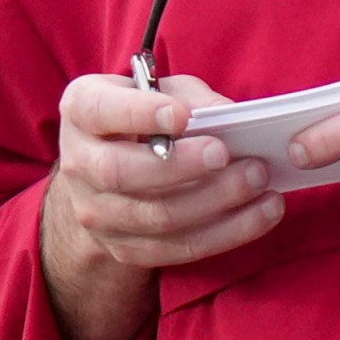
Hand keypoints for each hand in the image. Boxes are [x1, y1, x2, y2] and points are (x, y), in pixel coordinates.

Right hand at [46, 72, 283, 272]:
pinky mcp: (124, 248)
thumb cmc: (145, 115)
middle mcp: (79, 164)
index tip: (182, 115)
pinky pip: (177, 249)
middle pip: (121, 172)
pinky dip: (225, 233)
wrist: (110, 169)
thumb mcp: (162, 90)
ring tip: (257, 180)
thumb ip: (192, 98)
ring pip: (155, 217)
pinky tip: (260, 213)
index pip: (100, 110)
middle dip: (179, 166)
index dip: (139, 114)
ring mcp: (97, 213)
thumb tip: (231, 116)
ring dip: (213, 201)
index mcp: (82, 110)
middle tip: (226, 153)